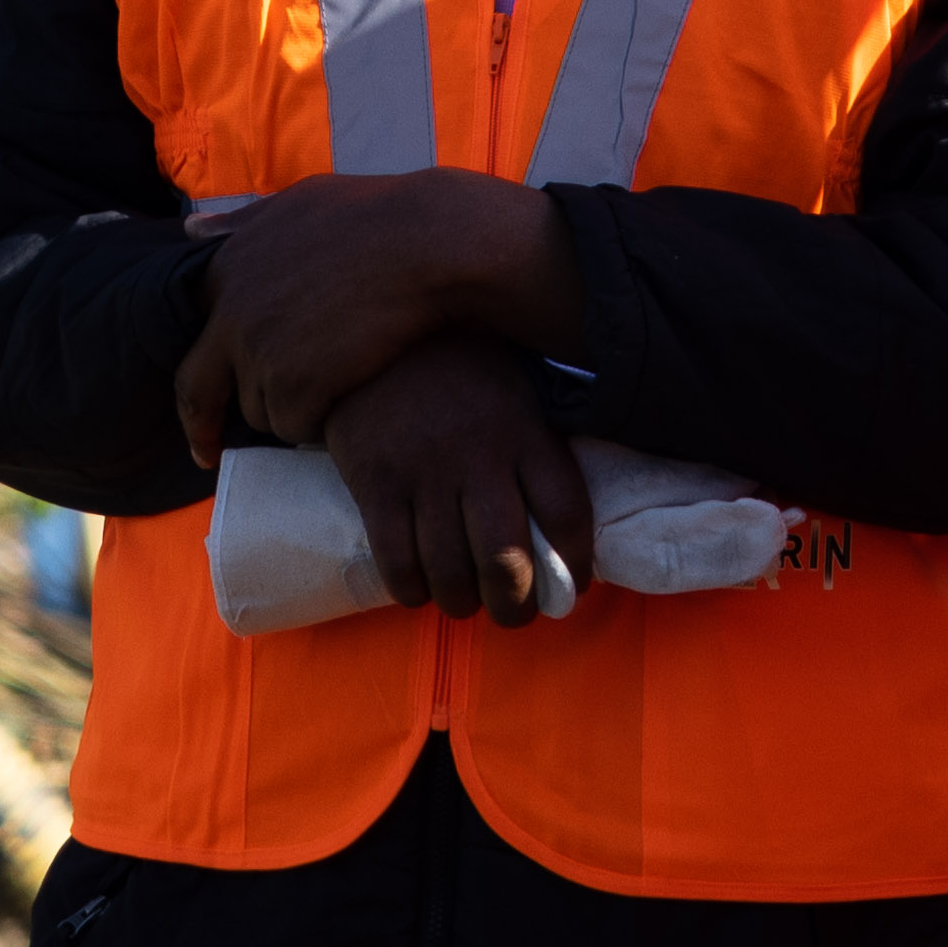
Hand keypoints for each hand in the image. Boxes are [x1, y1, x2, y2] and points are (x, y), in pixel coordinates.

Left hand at [175, 172, 587, 460]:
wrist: (427, 244)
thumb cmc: (375, 216)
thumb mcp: (299, 202)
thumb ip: (244, 221)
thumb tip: (190, 227)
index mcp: (226, 271)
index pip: (197, 335)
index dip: (212, 366)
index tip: (211, 396)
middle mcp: (230, 314)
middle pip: (200, 391)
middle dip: (201, 428)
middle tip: (205, 455)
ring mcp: (259, 354)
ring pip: (258, 411)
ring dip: (288, 409)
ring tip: (332, 389)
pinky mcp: (294, 387)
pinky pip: (294, 427)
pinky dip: (317, 422)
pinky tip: (348, 398)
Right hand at [314, 339, 599, 623]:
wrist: (371, 333)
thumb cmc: (456, 368)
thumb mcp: (514, 387)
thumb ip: (539, 445)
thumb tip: (562, 525)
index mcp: (522, 430)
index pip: (566, 512)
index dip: (577, 562)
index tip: (576, 584)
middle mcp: (477, 456)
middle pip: (507, 561)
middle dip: (516, 606)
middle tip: (515, 613)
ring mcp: (423, 471)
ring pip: (451, 571)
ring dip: (462, 604)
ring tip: (466, 604)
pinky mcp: (375, 483)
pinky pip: (396, 561)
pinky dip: (412, 591)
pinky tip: (420, 590)